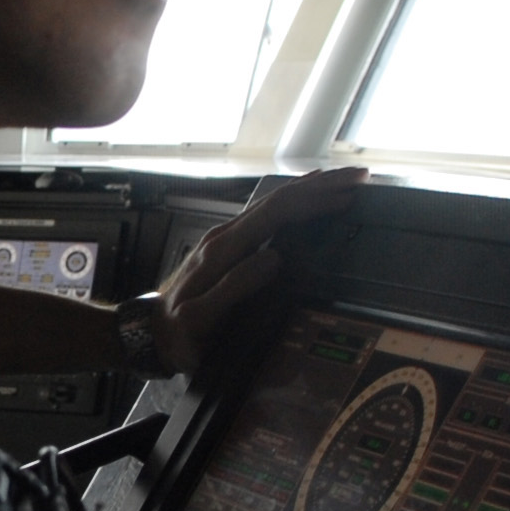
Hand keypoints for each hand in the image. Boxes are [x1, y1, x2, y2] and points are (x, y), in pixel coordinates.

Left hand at [148, 165, 367, 373]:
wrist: (150, 333)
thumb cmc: (178, 333)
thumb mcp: (202, 318)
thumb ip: (234, 287)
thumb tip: (273, 258)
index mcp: (223, 249)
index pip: (275, 212)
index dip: (313, 200)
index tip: (346, 195)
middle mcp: (225, 236)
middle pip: (279, 199)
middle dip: (321, 185)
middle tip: (359, 176)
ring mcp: (226, 239)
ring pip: (273, 203)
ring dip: (309, 190)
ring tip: (342, 181)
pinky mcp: (228, 247)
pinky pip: (267, 216)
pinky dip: (293, 204)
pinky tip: (306, 203)